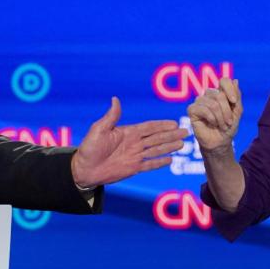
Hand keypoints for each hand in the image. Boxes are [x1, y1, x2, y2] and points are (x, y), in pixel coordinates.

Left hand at [71, 97, 188, 187]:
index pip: (149, 127)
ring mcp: (134, 156)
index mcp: (127, 132)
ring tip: (182, 144)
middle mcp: (133, 143)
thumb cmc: (89, 148)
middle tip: (186, 131)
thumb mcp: (99, 130)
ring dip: (169, 147)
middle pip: (156, 138)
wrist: (84, 169)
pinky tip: (170, 159)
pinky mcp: (133, 168)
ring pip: (156, 150)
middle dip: (171, 135)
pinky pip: (149, 164)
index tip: (174, 123)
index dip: (161, 125)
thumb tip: (115, 99)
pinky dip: (159, 162)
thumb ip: (111, 117)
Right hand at [187, 77, 242, 152]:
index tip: (234, 102)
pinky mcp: (192, 110)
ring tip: (222, 126)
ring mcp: (200, 101)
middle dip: (227, 111)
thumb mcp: (237, 111)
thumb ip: (237, 96)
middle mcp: (209, 94)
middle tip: (229, 122)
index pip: (224, 81)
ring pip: (212, 103)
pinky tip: (212, 123)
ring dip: (220, 117)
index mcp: (220, 92)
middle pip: (219, 95)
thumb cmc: (228, 127)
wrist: (221, 142)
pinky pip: (203, 109)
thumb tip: (235, 80)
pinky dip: (211, 118)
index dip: (229, 89)